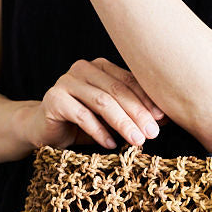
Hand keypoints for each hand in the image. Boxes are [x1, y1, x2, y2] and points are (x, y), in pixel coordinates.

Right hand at [18, 58, 167, 151]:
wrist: (44, 130)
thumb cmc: (84, 124)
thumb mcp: (113, 119)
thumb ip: (135, 114)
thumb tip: (166, 119)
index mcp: (101, 67)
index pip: (129, 81)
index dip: (148, 100)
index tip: (164, 119)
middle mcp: (83, 69)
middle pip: (117, 90)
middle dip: (138, 113)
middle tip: (153, 133)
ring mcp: (66, 81)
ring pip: (101, 101)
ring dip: (122, 122)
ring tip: (137, 141)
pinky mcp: (53, 99)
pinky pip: (81, 115)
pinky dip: (99, 131)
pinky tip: (112, 144)